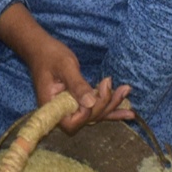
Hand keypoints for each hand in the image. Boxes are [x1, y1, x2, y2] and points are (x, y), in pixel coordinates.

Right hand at [0, 4, 134, 132]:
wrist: (41, 49)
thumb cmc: (49, 55)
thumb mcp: (65, 67)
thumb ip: (77, 85)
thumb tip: (90, 103)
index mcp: (51, 107)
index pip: (73, 122)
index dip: (88, 112)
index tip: (96, 91)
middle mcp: (61, 113)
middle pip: (87, 119)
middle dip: (105, 104)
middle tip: (113, 84)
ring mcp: (70, 109)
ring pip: (95, 115)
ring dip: (112, 104)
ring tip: (126, 90)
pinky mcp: (78, 103)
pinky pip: (96, 110)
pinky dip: (112, 109)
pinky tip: (129, 113)